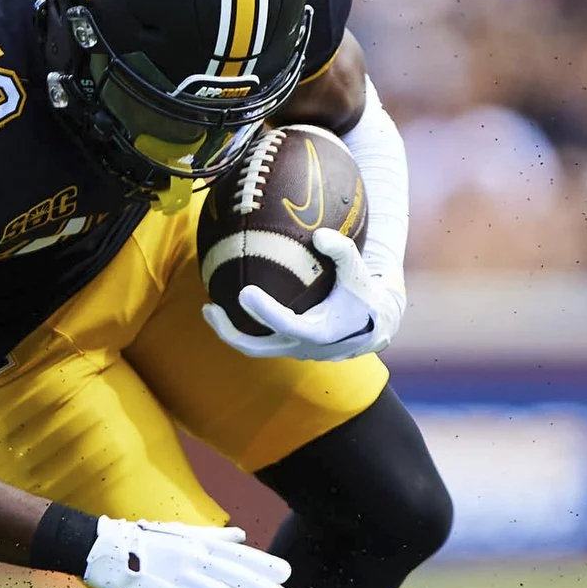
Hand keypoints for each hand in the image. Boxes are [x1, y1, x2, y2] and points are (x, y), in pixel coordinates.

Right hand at [83, 516, 291, 587]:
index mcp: (195, 543)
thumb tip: (241, 535)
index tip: (286, 572)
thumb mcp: (180, 532)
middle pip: (230, 574)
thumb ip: (212, 536)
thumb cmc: (139, 539)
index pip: (234, 554)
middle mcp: (189, 557)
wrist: (97, 545)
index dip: (260, 564)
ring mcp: (173, 574)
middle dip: (259, 587)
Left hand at [200, 228, 405, 361]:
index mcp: (320, 333)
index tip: (243, 292)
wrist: (378, 324)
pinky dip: (247, 328)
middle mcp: (304, 348)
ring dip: (232, 331)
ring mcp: (297, 352)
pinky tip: (234, 307)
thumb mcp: (359, 269)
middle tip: (207, 309)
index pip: (286, 325)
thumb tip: (318, 234)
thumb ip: (342, 250)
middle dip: (228, 332)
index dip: (264, 311)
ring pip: (257, 348)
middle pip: (257, 348)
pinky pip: (264, 342)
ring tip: (210, 309)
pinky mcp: (293, 349)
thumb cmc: (365, 293)